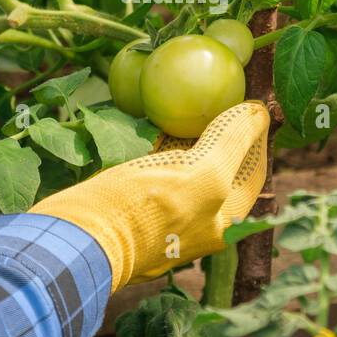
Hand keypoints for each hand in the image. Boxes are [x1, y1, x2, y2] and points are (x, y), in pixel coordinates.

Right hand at [28, 102, 268, 291]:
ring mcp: (163, 216)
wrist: (77, 241)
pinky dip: (159, 145)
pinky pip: (155, 169)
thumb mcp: (202, 176)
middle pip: (219, 167)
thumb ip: (232, 144)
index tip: (251, 101)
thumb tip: (259, 114)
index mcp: (221, 224)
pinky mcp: (131, 205)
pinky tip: (154, 122)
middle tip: (217, 95)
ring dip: (187, 136)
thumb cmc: (144, 212)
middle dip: (220, 132)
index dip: (254, 134)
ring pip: (185, 166)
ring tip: (187, 102)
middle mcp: (197, 224)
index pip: (250, 170)